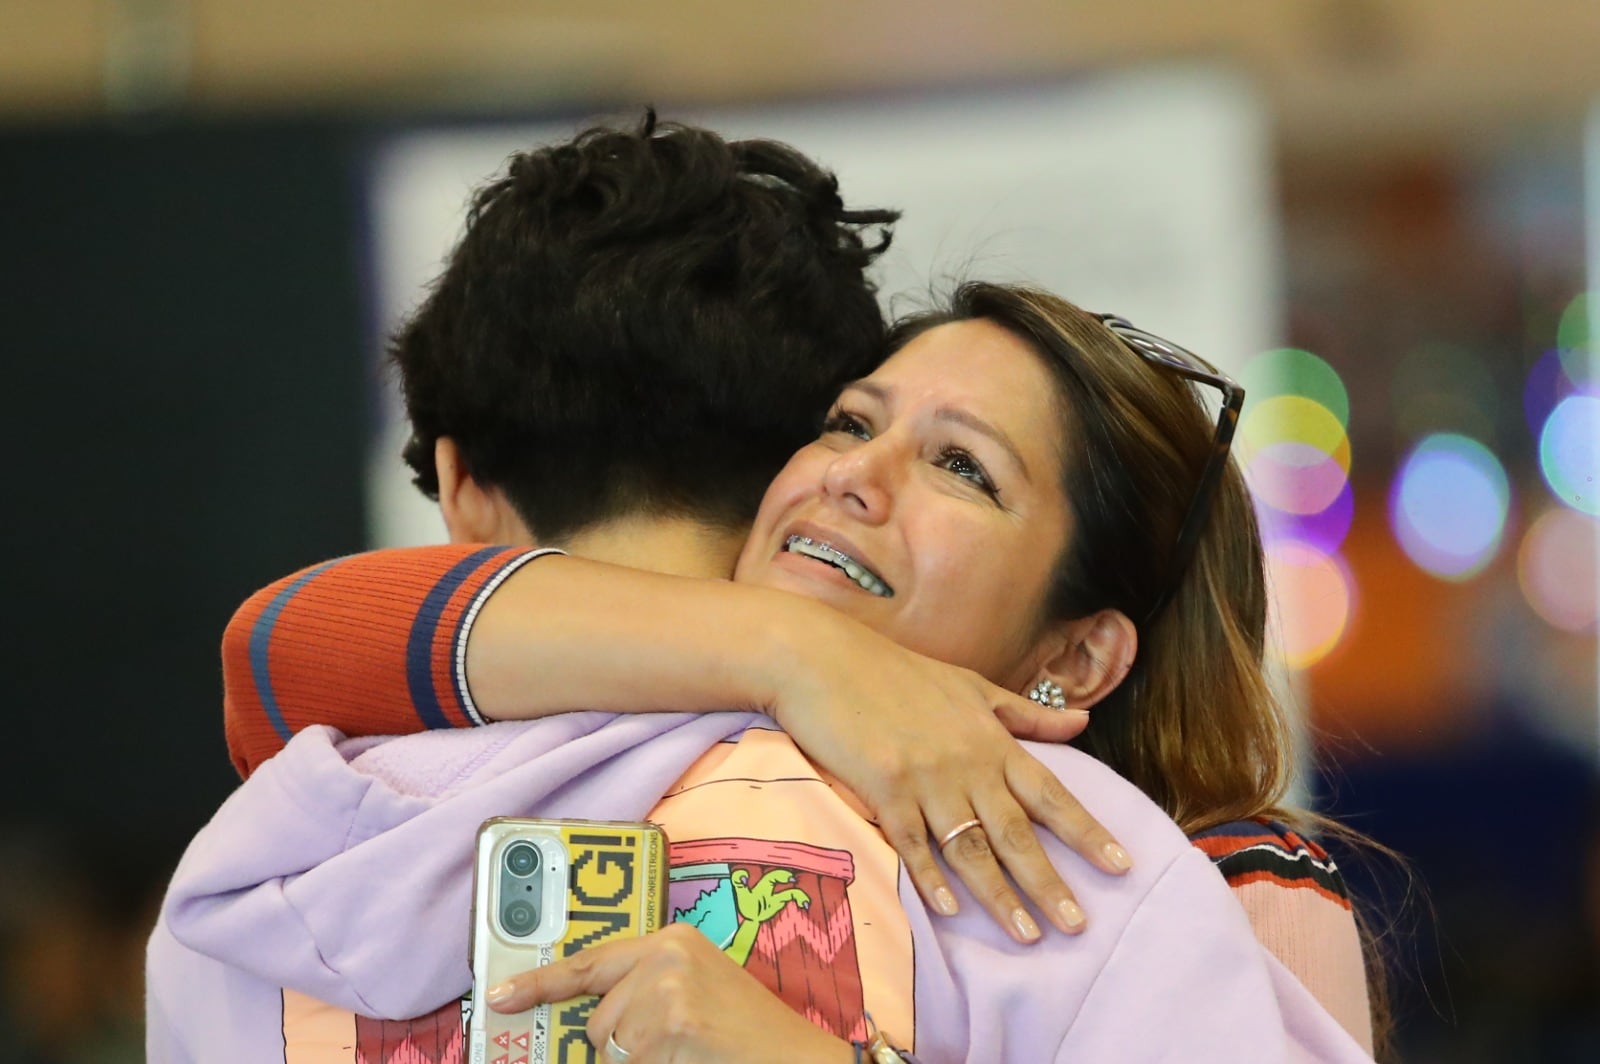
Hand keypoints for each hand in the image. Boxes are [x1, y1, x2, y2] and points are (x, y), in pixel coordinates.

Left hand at [485, 925, 848, 1063]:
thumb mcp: (695, 995)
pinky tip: (692, 1058)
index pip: (589, 962)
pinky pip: (628, 1063)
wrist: (797, 1057)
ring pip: (609, 1049)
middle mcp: (665, 955)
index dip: (538, 984)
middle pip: (598, 1022)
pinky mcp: (673, 1023)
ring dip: (639, 1062)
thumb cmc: (746, 1036)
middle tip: (677, 1046)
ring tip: (689, 1051)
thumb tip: (592, 1026)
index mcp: (671, 941)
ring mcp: (667, 988)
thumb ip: (644, 995)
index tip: (498, 998)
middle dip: (622, 1048)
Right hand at [763, 604, 1131, 942]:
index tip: (1121, 865)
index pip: (1051, 792)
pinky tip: (951, 909)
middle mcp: (967, 762)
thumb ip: (1025, 713)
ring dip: (999, 894)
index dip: (1086, 831)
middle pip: (1016, 833)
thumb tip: (1082, 722)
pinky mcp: (883, 787)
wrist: (824, 659)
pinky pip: (913, 843)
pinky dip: (932, 877)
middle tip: (1078, 925)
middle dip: (1049, 882)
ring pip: (971, 847)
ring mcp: (925, 777)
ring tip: (1027, 934)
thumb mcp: (970, 684)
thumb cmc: (895, 671)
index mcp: (991, 739)